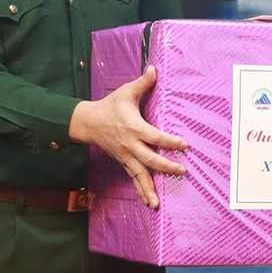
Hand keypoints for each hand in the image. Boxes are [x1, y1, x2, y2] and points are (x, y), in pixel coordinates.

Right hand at [68, 65, 186, 210]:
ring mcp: (125, 156)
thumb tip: (155, 69)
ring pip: (139, 174)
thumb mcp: (125, 92)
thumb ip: (143, 83)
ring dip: (149, 188)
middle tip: (181, 172)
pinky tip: (149, 201)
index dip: (169, 142)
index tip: (184, 145)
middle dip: (165, 167)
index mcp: (133, 127)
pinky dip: (141, 190)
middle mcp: (130, 145)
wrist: (88, 122)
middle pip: (149, 159)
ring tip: (158, 203)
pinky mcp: (123, 162)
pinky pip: (133, 178)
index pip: (154, 136)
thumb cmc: (109, 106)